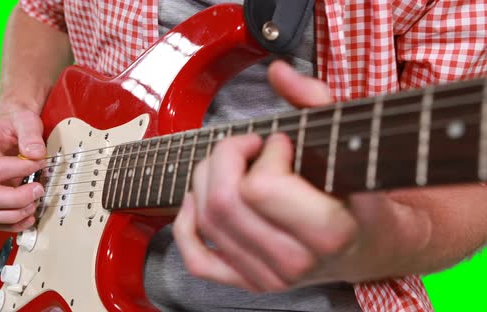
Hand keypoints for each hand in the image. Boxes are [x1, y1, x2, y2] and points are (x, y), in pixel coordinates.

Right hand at [0, 109, 46, 231]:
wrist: (10, 130)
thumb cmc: (14, 126)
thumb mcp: (25, 120)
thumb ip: (30, 134)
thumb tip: (35, 154)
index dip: (20, 170)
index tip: (39, 164)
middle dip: (16, 198)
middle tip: (38, 190)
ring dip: (12, 215)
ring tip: (33, 206)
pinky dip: (10, 224)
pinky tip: (28, 218)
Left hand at [172, 61, 359, 291]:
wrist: (369, 245)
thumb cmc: (361, 194)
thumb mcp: (349, 143)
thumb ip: (315, 101)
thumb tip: (277, 69)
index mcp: (329, 232)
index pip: (260, 188)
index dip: (265, 153)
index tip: (281, 142)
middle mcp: (295, 263)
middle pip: (224, 203)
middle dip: (227, 156)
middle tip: (249, 143)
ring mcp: (268, 277)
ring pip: (207, 221)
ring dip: (206, 178)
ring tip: (231, 162)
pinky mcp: (249, 281)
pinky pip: (196, 258)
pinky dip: (186, 223)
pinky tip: (197, 198)